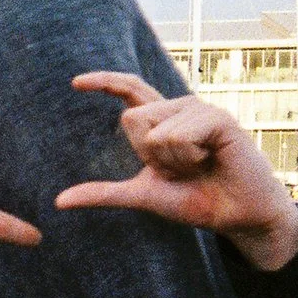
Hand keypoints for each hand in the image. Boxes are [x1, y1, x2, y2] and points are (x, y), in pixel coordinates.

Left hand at [55, 73, 297, 270]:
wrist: (237, 215)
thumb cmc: (196, 200)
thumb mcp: (143, 195)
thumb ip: (104, 193)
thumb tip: (60, 201)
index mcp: (162, 121)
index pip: (130, 90)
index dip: (104, 82)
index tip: (75, 83)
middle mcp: (179, 109)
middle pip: (130, 118)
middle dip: (148, 155)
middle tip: (180, 170)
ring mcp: (199, 110)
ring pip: (154, 131)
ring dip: (172, 161)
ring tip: (199, 166)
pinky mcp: (218, 118)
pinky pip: (178, 135)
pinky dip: (188, 156)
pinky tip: (211, 159)